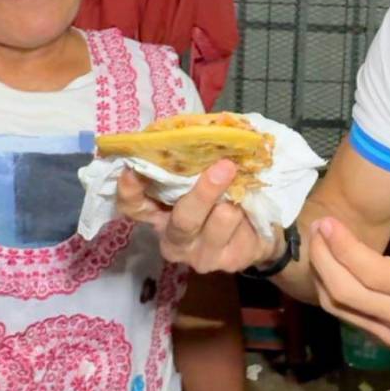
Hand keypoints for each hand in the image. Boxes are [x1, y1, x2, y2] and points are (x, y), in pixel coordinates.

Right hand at [115, 162, 281, 272]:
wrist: (260, 234)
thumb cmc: (222, 196)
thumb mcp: (204, 176)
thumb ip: (195, 161)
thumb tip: (201, 128)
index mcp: (160, 215)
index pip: (134, 207)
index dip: (130, 191)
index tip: (131, 169)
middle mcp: (175, 239)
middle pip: (183, 219)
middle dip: (204, 192)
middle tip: (224, 167)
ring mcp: (202, 255)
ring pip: (221, 219)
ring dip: (236, 198)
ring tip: (243, 189)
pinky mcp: (230, 261)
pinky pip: (244, 228)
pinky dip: (251, 209)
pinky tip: (251, 208)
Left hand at [308, 196, 389, 372]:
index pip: (374, 273)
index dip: (345, 248)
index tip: (328, 223)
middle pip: (346, 292)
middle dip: (323, 259)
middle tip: (316, 228)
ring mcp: (388, 334)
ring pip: (339, 307)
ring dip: (320, 275)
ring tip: (316, 243)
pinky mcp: (380, 340)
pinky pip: (345, 316)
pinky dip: (328, 290)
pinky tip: (327, 266)